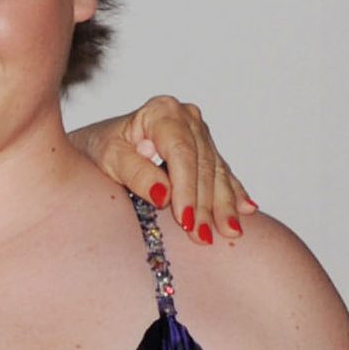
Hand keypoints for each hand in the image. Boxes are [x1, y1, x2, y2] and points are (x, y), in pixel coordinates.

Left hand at [74, 95, 255, 245]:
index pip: (181, 153)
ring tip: (230, 233)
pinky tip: (247, 210)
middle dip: (205, 204)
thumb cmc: (101, 150)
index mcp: (162, 112)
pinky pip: (223, 174)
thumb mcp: (109, 159)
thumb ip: (135, 173)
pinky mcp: (206, 148)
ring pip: (217, 172)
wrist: (100, 145)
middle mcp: (186, 117)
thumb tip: (164, 194)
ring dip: (223, 205)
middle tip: (203, 237)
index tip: (185, 219)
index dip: (186, 188)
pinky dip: (233, 194)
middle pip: (202, 165)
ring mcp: (199, 132)